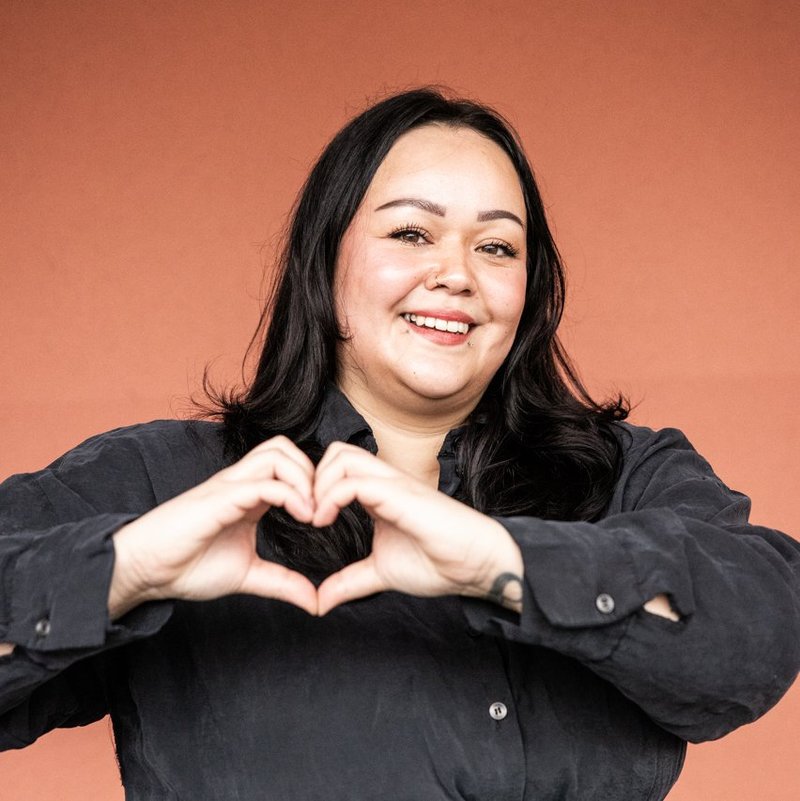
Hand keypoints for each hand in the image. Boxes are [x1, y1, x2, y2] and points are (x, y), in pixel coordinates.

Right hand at [109, 436, 318, 616]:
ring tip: (312, 512)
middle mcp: (240, 483)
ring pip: (277, 453)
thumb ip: (282, 583)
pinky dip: (291, 494)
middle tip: (321, 508)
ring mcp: (229, 486)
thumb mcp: (248, 576)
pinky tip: (302, 516)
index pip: (287, 465)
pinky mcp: (220, 498)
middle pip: (284, 448)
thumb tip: (314, 601)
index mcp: (249, 495)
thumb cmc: (187, 566)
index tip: (325, 518)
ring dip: (304, 477)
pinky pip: (263, 482)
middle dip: (312, 471)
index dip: (313, 484)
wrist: (145, 571)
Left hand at [312, 443, 523, 615]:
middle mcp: (384, 482)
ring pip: (342, 456)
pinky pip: (354, 481)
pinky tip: (324, 521)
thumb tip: (321, 600)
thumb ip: (350, 581)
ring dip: (319, 483)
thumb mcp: (381, 573)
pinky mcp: (399, 494)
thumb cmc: (440, 564)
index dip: (315, 488)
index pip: (339, 469)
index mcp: (379, 495)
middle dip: (312, 478)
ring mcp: (392, 484)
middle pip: (337, 452)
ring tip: (316, 518)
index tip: (307, 521)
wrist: (479, 566)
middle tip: (307, 514)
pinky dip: (330, 496)